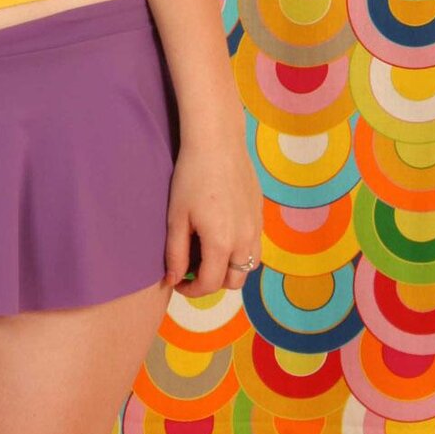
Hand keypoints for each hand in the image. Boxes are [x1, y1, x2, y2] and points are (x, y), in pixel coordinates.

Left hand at [162, 131, 262, 295]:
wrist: (218, 143)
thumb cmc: (191, 177)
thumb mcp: (176, 216)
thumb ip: (176, 253)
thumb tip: (173, 280)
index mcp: (222, 244)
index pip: (209, 284)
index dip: (191, 290)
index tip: (177, 282)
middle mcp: (245, 241)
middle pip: (233, 282)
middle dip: (212, 282)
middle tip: (193, 268)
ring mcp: (256, 228)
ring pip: (248, 266)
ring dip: (229, 269)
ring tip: (208, 252)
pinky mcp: (261, 215)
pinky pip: (254, 246)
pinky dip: (239, 251)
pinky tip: (222, 232)